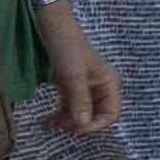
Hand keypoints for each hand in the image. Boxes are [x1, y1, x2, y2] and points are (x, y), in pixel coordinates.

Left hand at [43, 18, 125, 134]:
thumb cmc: (68, 50)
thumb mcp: (73, 76)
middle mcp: (101, 89)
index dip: (96, 124)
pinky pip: (69, 109)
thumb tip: (83, 125)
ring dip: (67, 123)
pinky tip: (47, 121)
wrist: (52, 31)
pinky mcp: (72, 90)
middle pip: (96, 117)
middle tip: (61, 126)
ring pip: (81, 115)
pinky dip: (60, 116)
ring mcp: (86, 90)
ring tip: (50, 124)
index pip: (111, 114)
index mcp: (109, 84)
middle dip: (79, 124)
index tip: (76, 128)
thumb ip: (79, 100)